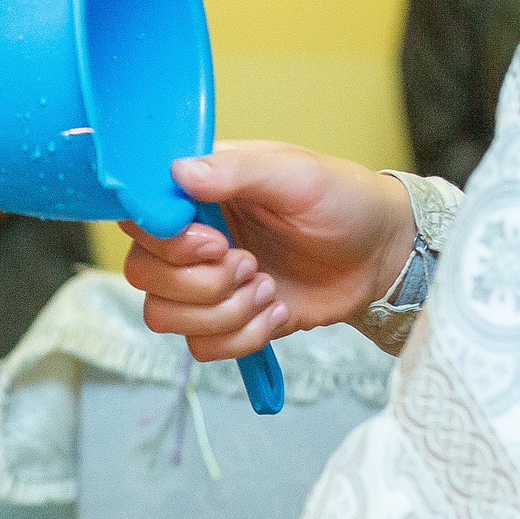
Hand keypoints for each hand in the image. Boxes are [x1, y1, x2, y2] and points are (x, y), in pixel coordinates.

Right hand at [122, 142, 416, 360]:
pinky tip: (277, 310)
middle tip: (250, 264)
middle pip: (141, 274)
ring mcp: (205, 284)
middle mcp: (191, 238)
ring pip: (164, 317)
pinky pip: (202, 347)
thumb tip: (179, 171)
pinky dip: (243, 336)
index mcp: (199, 192)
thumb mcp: (295, 175)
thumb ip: (235, 171)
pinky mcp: (226, 320)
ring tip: (268, 288)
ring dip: (223, 311)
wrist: (380, 255)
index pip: (139, 217)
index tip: (215, 240)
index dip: (166, 240)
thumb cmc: (343, 201)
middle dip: (198, 282)